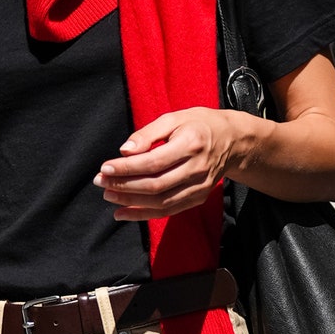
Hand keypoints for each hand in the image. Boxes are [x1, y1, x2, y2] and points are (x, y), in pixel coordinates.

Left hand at [96, 108, 248, 220]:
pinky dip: (144, 215)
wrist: (233, 141)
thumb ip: (148, 133)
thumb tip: (124, 151)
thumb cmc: (198, 125)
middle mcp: (198, 168)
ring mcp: (200, 186)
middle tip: (101, 182)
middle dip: (124, 186)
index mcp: (192, 143)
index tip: (105, 168)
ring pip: (161, 202)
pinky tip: (123, 213)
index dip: (127, 168)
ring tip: (108, 196)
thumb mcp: (174, 118)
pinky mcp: (198, 197)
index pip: (153, 162)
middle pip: (156, 185)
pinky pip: (168, 211)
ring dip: (131, 203)